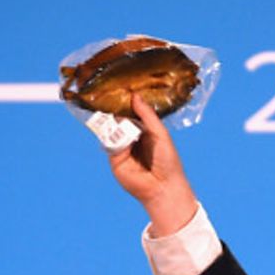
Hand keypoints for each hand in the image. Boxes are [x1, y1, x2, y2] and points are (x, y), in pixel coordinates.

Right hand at [106, 95, 198, 235]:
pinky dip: (108, 133)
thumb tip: (134, 96)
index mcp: (145, 131)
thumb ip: (147, 115)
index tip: (120, 88)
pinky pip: (109, 142)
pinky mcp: (114, 158)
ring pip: (112, 130)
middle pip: (119, 120)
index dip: (126, 102)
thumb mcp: (159, 133)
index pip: (132, 113)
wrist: (163, 186)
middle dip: (114, 108)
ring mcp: (122, 148)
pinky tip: (110, 123)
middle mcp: (132, 138)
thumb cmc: (168, 160)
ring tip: (107, 104)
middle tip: (108, 92)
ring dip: (110, 119)